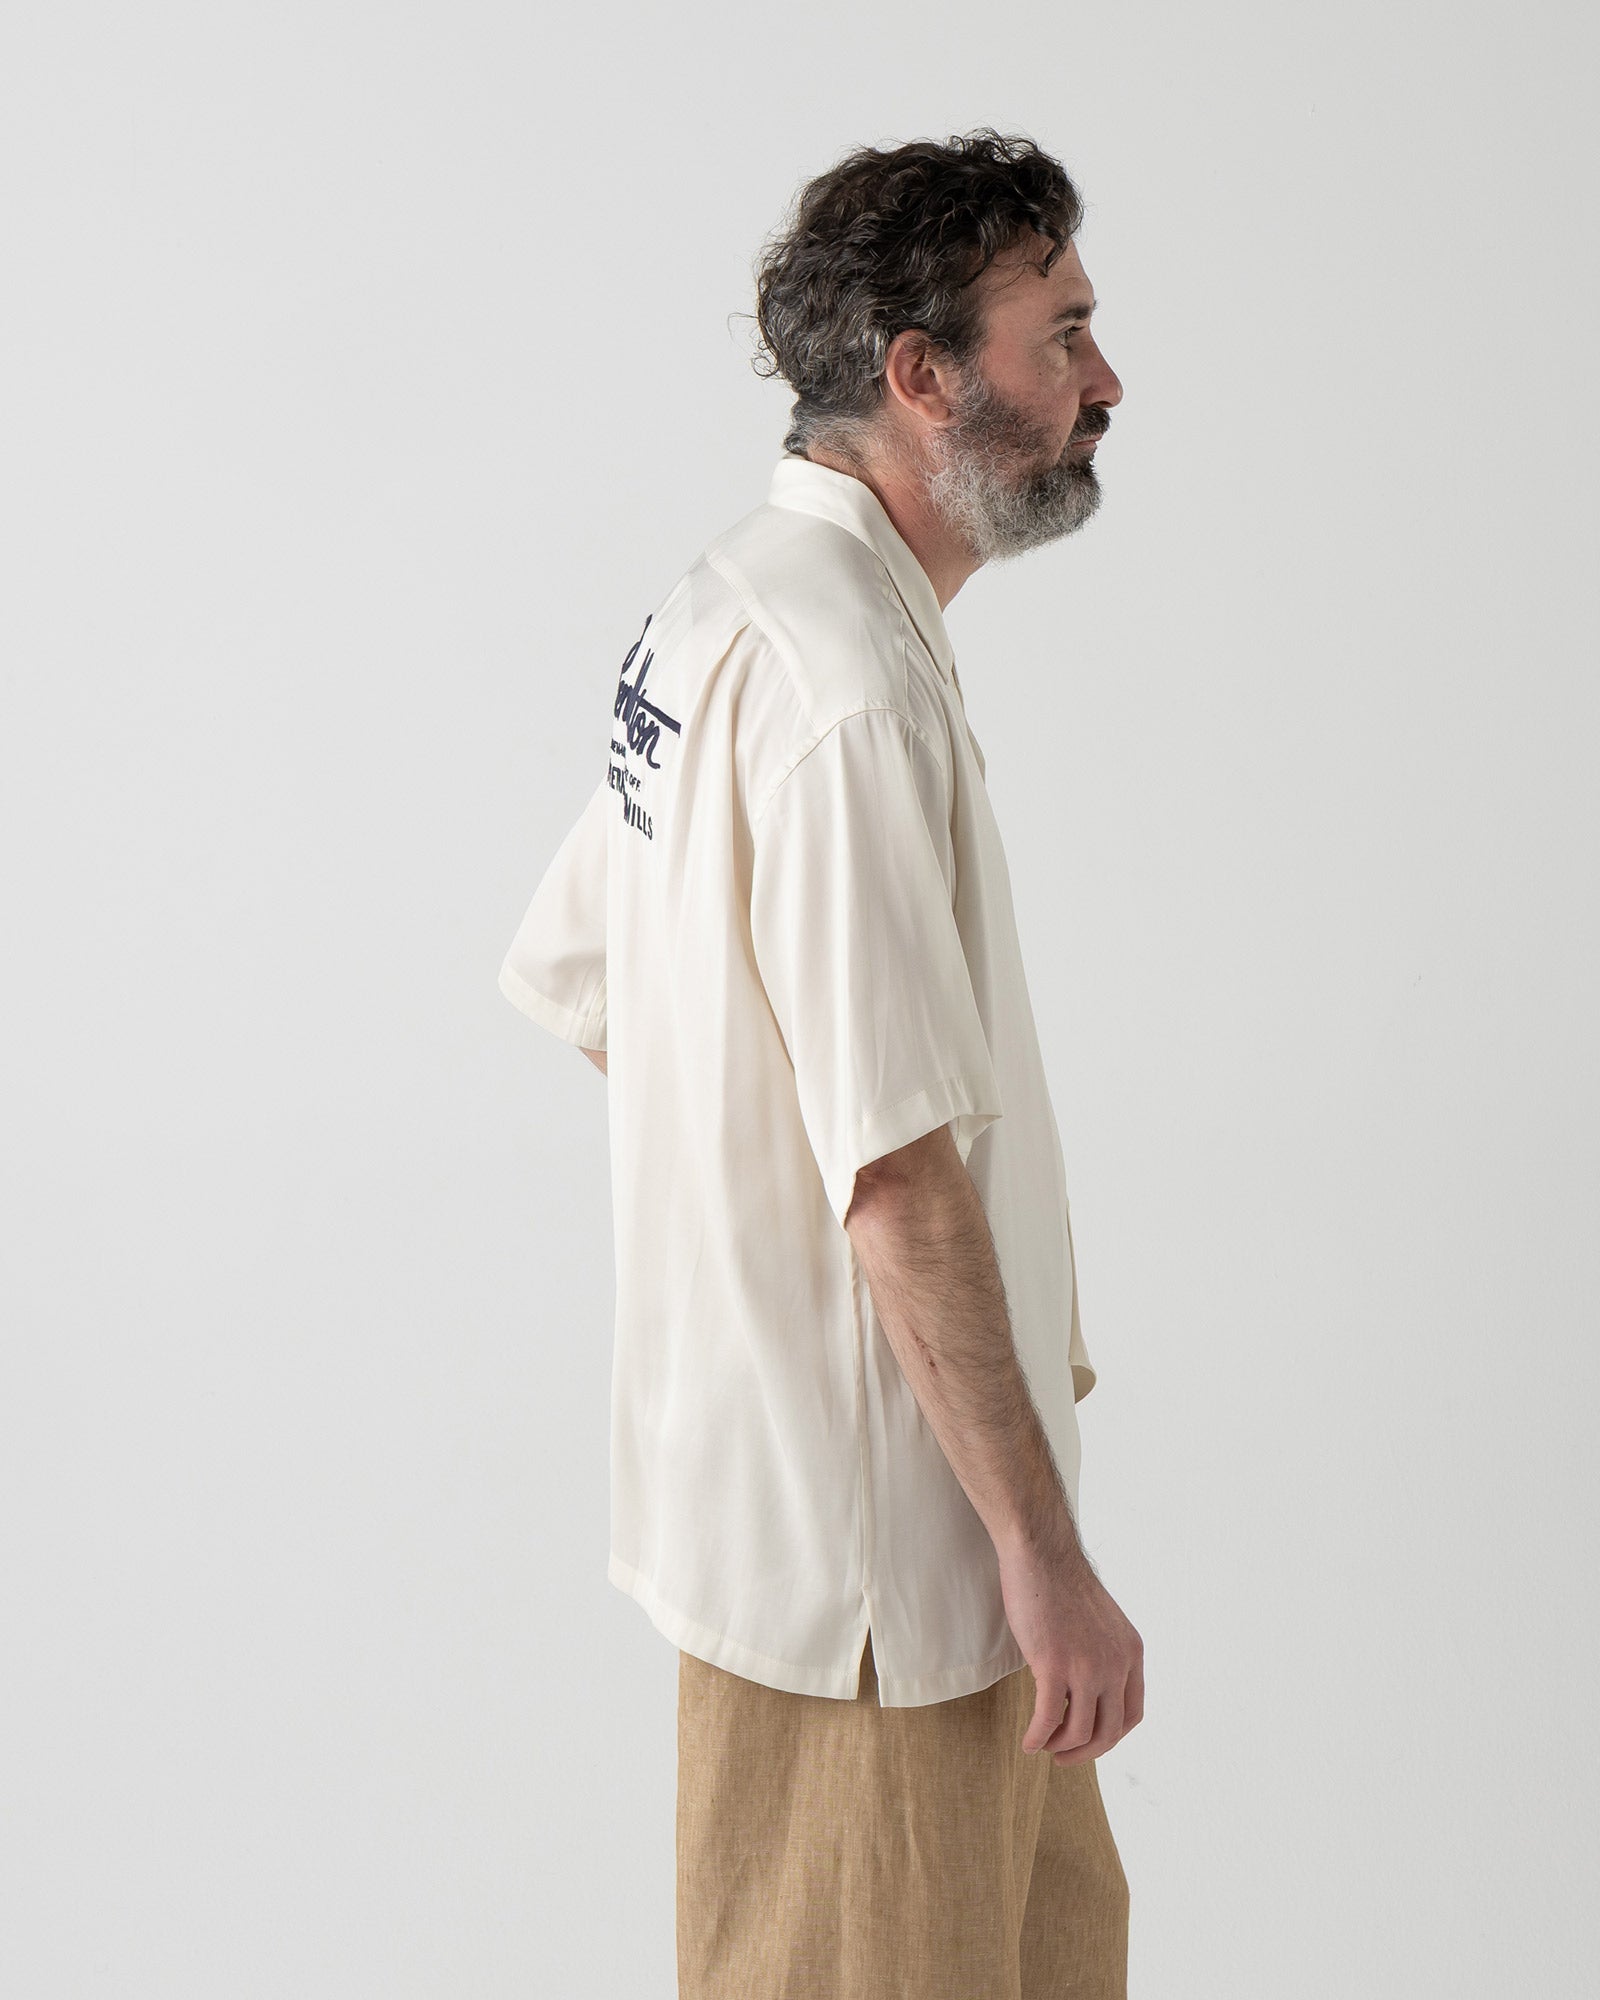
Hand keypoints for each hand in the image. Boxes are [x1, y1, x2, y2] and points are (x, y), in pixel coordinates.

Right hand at [997, 1528, 1143, 1763]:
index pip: (1132, 1713)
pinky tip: (1028, 1742)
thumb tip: (1088, 1690)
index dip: (1111, 1735)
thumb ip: (1103, 1653)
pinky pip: (1048, 1719)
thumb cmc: (1060, 1582)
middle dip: (1086, 1751)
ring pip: (1080, 1731)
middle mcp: (1116, 1663)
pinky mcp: (1054, 1666)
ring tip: (1043, 1746)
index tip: (1089, 1741)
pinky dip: (1038, 1737)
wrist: (1040, 1553)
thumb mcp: (1099, 1622)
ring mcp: (1087, 1666)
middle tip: (1063, 1757)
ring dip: (1060, 1747)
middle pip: (1109, 1730)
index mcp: (1131, 1652)